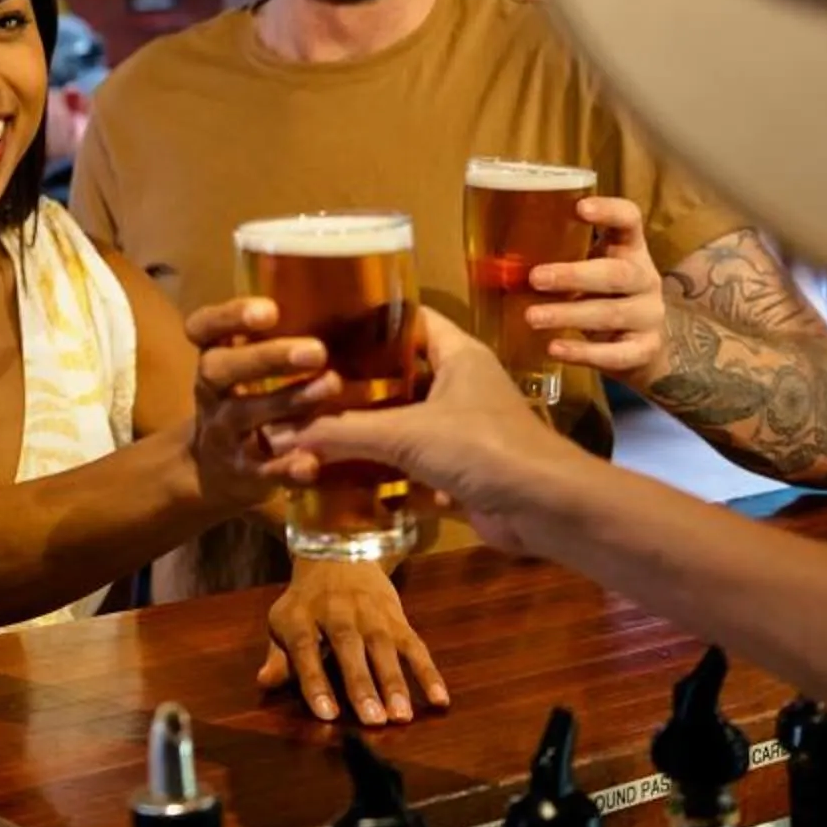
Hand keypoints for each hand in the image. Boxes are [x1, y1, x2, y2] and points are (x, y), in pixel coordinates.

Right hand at [184, 295, 341, 510]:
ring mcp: (223, 432)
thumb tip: (364, 305)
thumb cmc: (252, 398)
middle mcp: (212, 390)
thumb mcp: (253, 366)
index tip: (270, 310)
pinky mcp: (242, 472)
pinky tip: (312, 461)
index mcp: (216, 355)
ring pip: (244, 415)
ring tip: (331, 387)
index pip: (204, 327)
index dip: (229, 316)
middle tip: (316, 351)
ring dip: (286, 401)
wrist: (215, 468)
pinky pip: (261, 470)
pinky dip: (286, 467)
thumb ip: (286, 339)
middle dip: (265, 357)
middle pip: (220, 367)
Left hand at [257, 559, 446, 722]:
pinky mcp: (397, 618)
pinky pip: (415, 646)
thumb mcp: (285, 622)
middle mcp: (338, 612)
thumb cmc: (307, 603)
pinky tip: (440, 699)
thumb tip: (264, 684)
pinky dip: (428, 672)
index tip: (327, 714)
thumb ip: (279, 657)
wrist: (339, 554)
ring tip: (402, 716)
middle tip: (373, 720)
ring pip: (385, 648)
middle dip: (362, 685)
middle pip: (349, 648)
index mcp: (302, 616)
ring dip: (395, 682)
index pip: (305, 649)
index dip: (315, 681)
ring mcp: (371, 614)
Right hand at [268, 312, 591, 556]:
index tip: (322, 322)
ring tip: (312, 421)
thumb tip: (282, 434)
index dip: (369, 318)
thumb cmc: (483, 447)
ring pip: (404, 420)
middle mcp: (460, 384)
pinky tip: (340, 470)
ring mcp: (461, 428)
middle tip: (305, 378)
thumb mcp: (406, 433)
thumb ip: (343, 432)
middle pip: (400, 373)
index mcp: (457, 354)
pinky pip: (412, 462)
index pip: (409, 319)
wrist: (544, 507)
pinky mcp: (460, 469)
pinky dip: (383, 468)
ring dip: (367, 427)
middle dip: (357, 379)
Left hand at [525, 196, 668, 385]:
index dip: (610, 211)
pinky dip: (583, 352)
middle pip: (618, 273)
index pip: (630, 220)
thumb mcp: (588, 271)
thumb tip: (494, 263)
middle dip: (574, 275)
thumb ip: (559, 261)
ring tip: (531, 317)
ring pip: (612, 313)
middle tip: (535, 278)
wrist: (642, 347)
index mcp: (630, 249)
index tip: (580, 208)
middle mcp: (645, 279)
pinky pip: (616, 354)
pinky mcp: (646, 350)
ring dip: (568, 314)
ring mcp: (649, 316)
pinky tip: (554, 347)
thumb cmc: (601, 297)